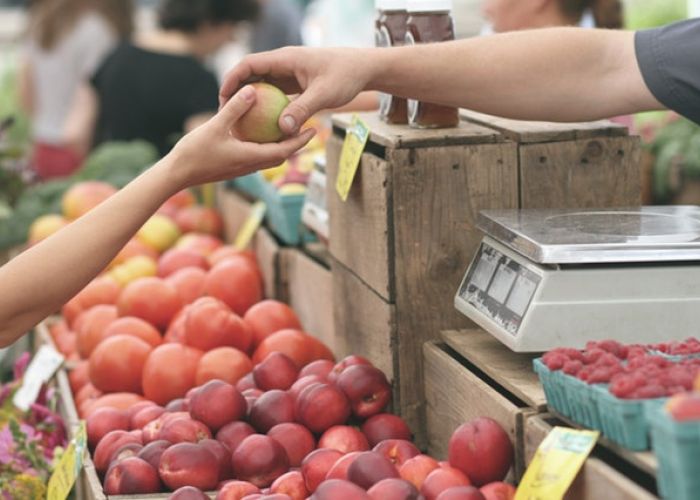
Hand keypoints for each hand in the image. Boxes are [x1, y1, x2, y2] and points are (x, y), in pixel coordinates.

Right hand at [168, 85, 315, 188]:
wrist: (176, 175)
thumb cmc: (194, 152)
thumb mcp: (215, 126)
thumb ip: (235, 109)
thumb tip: (252, 90)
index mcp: (251, 158)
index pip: (284, 151)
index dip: (301, 141)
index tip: (314, 129)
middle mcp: (250, 166)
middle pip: (281, 155)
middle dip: (296, 143)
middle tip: (308, 127)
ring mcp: (241, 168)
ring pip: (268, 157)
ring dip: (281, 145)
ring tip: (288, 128)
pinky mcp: (233, 167)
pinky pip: (255, 155)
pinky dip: (264, 145)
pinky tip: (259, 132)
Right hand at [219, 47, 373, 134]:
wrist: (363, 69)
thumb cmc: (345, 76)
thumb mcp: (324, 94)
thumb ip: (302, 110)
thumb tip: (282, 129)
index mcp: (285, 59)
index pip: (249, 64)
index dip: (232, 79)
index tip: (222, 97)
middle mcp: (283, 64)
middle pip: (251, 75)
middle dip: (235, 92)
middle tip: (225, 113)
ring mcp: (288, 74)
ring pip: (261, 85)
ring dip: (250, 101)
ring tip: (238, 121)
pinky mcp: (295, 83)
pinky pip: (274, 94)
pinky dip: (266, 107)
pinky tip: (262, 126)